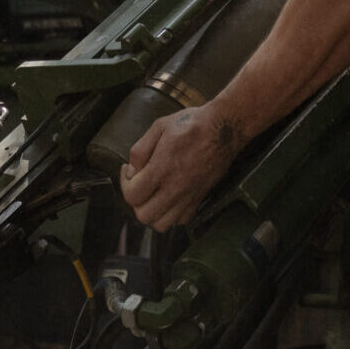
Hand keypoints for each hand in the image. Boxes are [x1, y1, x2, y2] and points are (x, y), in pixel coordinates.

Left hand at [118, 103, 243, 230]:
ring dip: (153, 212)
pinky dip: (171, 214)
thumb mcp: (160, 126)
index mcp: (162, 169)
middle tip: (139, 185)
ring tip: (153, 194)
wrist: (224, 129)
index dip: (124, 184)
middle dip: (136, 202)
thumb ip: (140, 150)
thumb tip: (133, 171)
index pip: (132, 196)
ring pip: (162, 224)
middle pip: (144, 216)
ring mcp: (189, 196)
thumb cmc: (192, 124)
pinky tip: (170, 197)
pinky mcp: (200, 198)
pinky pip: (181, 220)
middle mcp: (175, 188)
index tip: (128, 171)